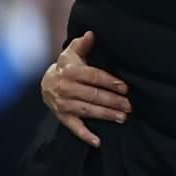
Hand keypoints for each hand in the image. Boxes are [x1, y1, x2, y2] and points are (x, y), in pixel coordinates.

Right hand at [41, 31, 129, 147]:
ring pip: (87, 110)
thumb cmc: (66, 66)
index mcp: (69, 71)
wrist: (46, 83)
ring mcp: (63, 103)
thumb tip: (92, 34)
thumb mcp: (72, 53)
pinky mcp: (62, 116)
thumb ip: (83, 44)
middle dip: (112, 101)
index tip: (125, 88)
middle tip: (129, 105)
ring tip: (122, 117)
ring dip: (105, 115)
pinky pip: (74, 127)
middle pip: (92, 95)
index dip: (110, 82)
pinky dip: (85, 135)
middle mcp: (65, 88)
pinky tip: (98, 141)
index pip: (93, 76)